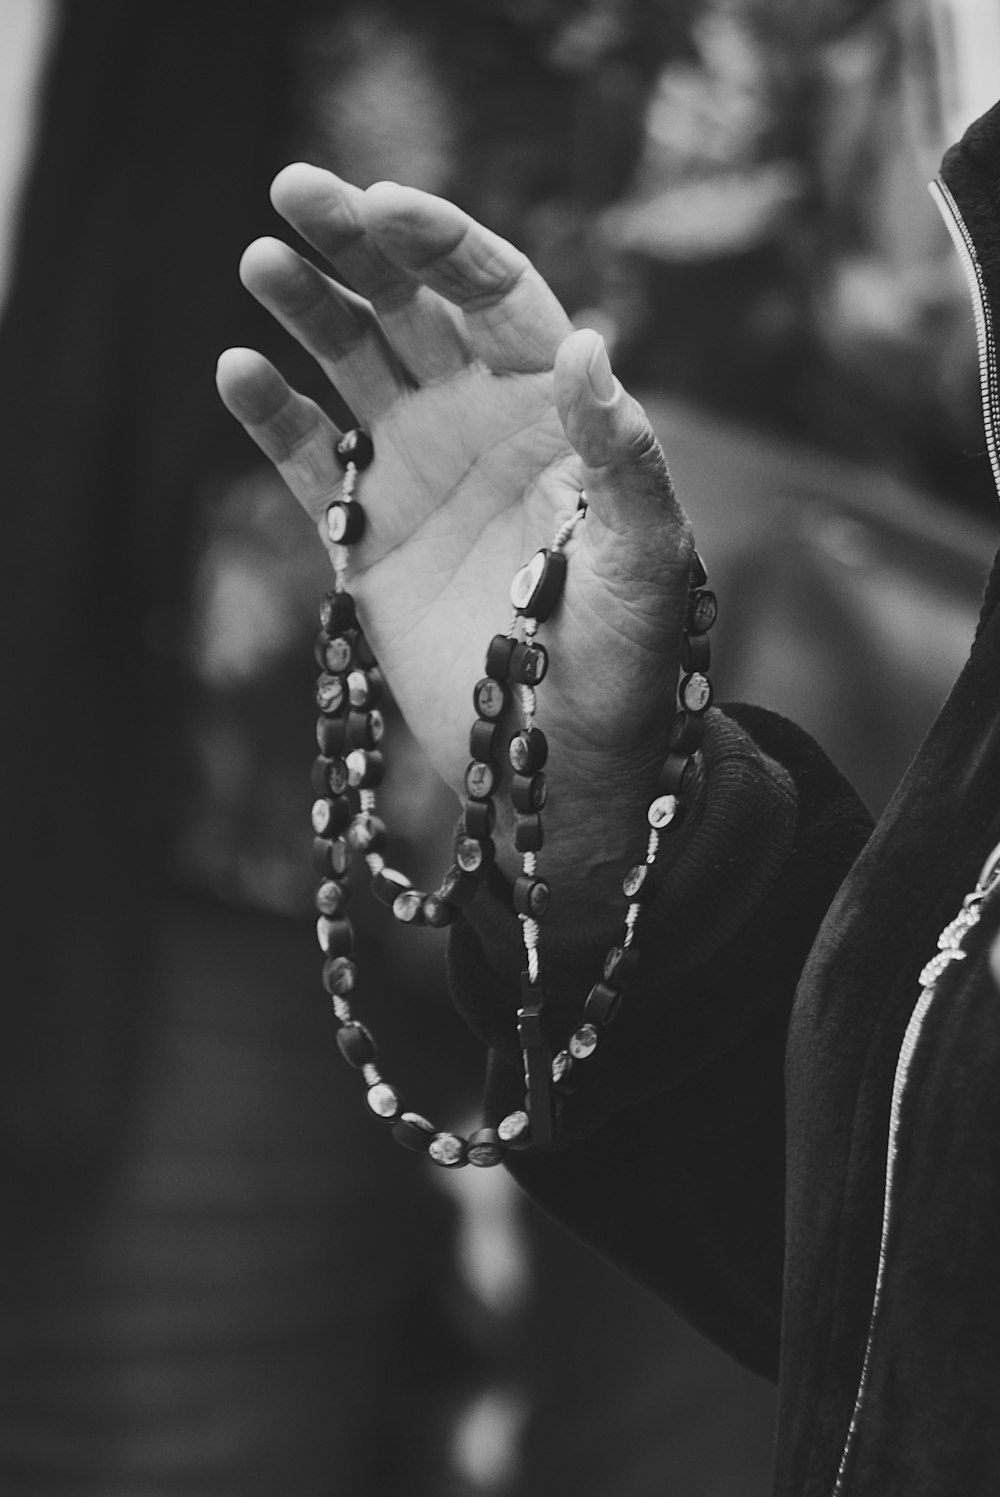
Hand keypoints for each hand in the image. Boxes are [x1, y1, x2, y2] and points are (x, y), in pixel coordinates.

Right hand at [217, 165, 695, 912]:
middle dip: (359, 245)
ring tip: (261, 262)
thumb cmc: (629, 664)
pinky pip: (310, 462)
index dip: (443, 245)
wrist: (562, 765)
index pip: (496, 295)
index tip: (384, 208)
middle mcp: (481, 423)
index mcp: (553, 410)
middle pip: (412, 307)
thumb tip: (589, 348)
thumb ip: (621, 457)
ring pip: (353, 365)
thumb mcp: (646, 560)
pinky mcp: (368, 537)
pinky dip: (272, 417)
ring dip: (309, 309)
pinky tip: (238, 371)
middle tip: (294, 191)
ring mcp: (420, 474)